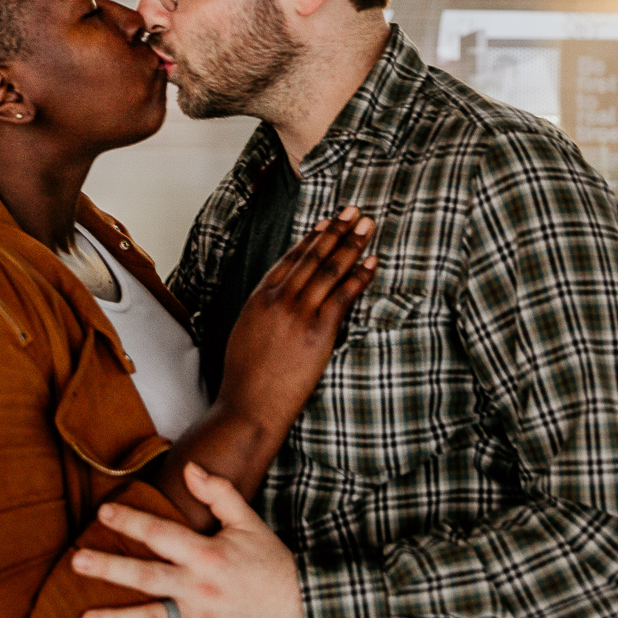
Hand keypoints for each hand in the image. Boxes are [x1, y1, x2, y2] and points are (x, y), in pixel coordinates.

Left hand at [76, 463, 308, 617]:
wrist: (302, 607)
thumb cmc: (271, 562)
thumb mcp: (249, 521)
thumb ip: (219, 493)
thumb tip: (189, 468)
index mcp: (208, 553)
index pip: (162, 534)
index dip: (131, 522)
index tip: (102, 513)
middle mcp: (200, 587)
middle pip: (147, 576)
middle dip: (110, 569)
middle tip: (77, 562)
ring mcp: (201, 617)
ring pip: (153, 617)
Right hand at [217, 207, 376, 435]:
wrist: (248, 406)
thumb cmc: (245, 379)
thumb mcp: (246, 335)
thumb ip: (263, 315)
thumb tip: (275, 307)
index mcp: (259, 299)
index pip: (290, 260)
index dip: (312, 239)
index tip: (326, 223)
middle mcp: (279, 299)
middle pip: (313, 257)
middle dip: (337, 231)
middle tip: (354, 211)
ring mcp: (298, 313)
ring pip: (330, 270)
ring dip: (352, 244)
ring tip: (368, 226)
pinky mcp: (317, 331)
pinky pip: (343, 296)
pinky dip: (359, 277)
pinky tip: (372, 262)